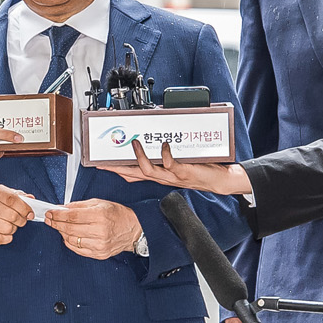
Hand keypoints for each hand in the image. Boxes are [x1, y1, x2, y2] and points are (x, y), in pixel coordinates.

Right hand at [0, 185, 32, 245]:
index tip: (30, 214)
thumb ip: (20, 196)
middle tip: (21, 220)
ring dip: (13, 229)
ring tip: (11, 225)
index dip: (25, 208)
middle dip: (21, 220)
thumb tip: (31, 199)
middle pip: (12, 216)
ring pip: (7, 228)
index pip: (13, 200)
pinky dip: (6, 238)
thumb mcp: (5, 194)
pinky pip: (0, 239)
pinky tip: (5, 233)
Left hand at [45, 199, 144, 259]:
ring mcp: (99, 244)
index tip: (50, 213)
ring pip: (72, 240)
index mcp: (100, 215)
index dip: (58, 215)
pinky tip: (68, 236)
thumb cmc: (117, 215)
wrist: (133, 230)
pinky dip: (70, 243)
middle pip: (70, 229)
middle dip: (56, 223)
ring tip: (59, 227)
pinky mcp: (99, 254)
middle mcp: (100, 231)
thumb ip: (79, 205)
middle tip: (50, 220)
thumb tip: (62, 208)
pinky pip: (78, 250)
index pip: (72, 216)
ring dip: (62, 233)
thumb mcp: (99, 203)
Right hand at [119, 142, 252, 194]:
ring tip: (135, 143)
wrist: (219, 180)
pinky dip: (167, 154)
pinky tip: (165, 144)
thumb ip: (164, 158)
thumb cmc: (200, 170)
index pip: (133, 174)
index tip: (103, 163)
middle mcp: (163, 177)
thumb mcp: (178, 164)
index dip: (117, 169)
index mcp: (160, 175)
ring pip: (149, 171)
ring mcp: (172, 176)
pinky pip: (172, 164)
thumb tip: (155, 146)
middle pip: (134, 174)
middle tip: (106, 159)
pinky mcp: (183, 172)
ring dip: (140, 157)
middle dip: (119, 167)